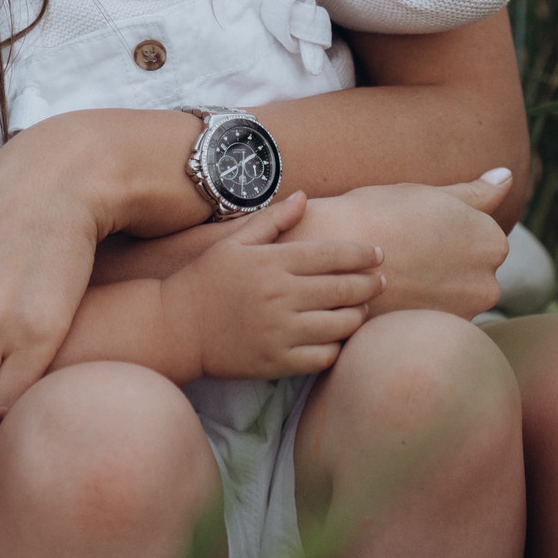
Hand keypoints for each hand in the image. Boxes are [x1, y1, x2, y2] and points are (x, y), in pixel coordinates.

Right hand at [160, 194, 386, 377]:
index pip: (332, 254)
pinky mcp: (276, 362)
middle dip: (370, 284)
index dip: (362, 254)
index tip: (378, 254)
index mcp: (273, 263)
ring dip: (358, 315)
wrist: (175, 327)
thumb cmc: (206, 279)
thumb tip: (304, 196)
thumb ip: (273, 219)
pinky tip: (338, 337)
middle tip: (382, 281)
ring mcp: (279, 331)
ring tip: (362, 309)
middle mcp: (280, 296)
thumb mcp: (234, 241)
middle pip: (344, 288)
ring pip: (339, 324)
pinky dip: (337, 346)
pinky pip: (322, 356)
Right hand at [287, 173, 513, 319]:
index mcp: (491, 242)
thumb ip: (475, 193)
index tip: (418, 231)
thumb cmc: (380, 213)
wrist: (330, 254)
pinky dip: (418, 312)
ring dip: (434, 291)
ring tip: (397, 274)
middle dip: (447, 266)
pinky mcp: (434, 338)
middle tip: (405, 252)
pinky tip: (393, 298)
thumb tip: (506, 175)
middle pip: (473, 273)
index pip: (482, 240)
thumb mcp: (430, 194)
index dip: (447, 234)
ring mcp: (463, 317)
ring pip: (453, 299)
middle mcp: (488, 284)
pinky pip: (433, 323)